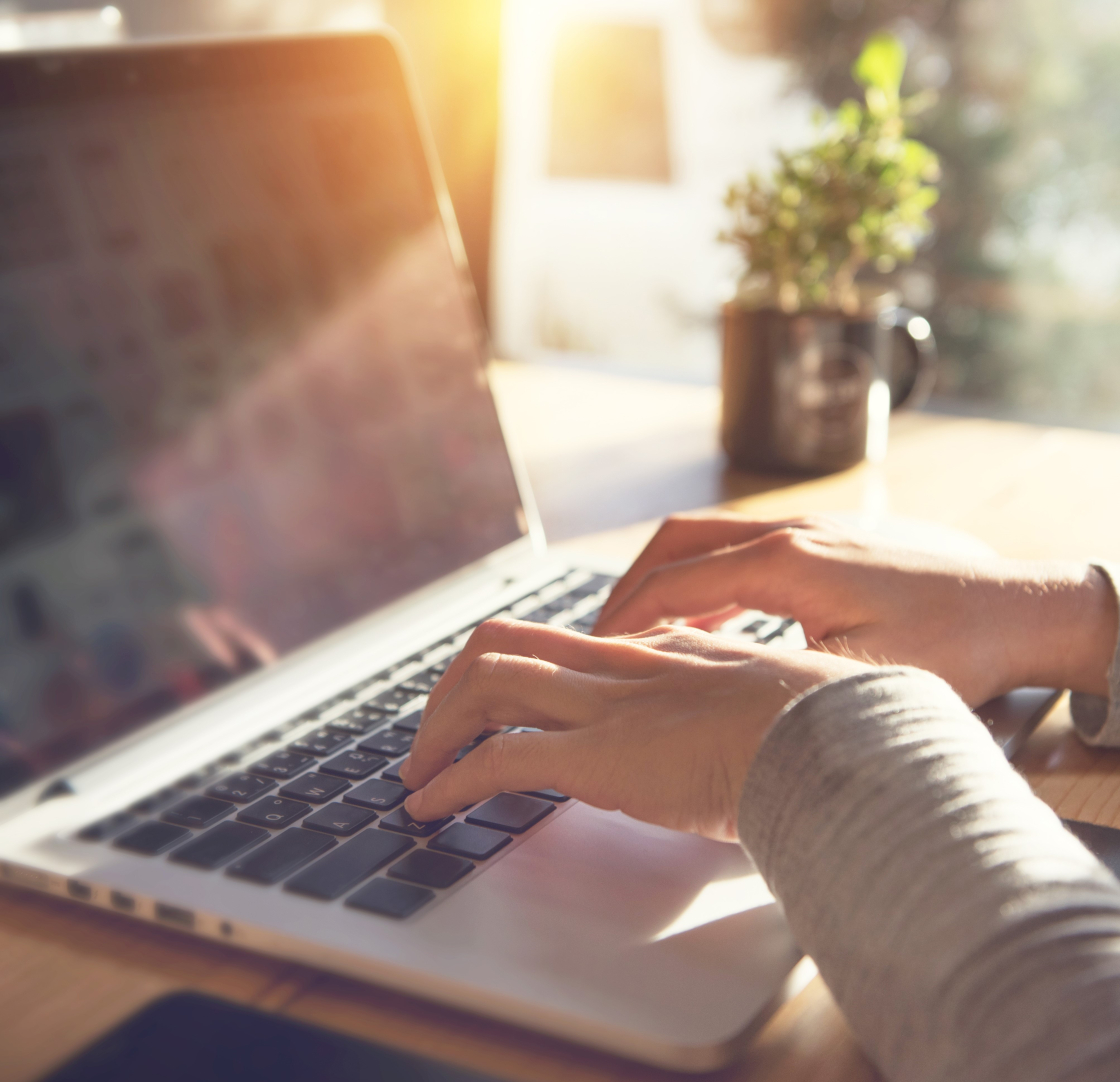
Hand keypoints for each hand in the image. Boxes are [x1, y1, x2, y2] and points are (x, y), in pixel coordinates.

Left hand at [399, 619, 865, 836]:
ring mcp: (605, 707)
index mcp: (659, 653)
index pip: (562, 646)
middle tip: (434, 730)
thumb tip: (726, 728)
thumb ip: (732, 705)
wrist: (837, 739)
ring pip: (487, 684)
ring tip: (417, 772)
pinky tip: (430, 807)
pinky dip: (452, 781)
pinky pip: (499, 761)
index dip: (515, 671)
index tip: (497, 704)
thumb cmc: (822, 729)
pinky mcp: (597, 756)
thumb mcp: (768, 702)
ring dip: (439, 728)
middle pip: (503, 644)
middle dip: (454, 686)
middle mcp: (620, 667)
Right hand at [595, 514, 1117, 704]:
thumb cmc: (954, 644)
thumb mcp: (856, 677)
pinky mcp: (826, 539)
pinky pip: (741, 549)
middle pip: (676, 541)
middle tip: (601, 633)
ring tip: (641, 629)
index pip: (675, 582)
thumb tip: (704, 690)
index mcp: (787, 563)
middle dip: (628, 585)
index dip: (625, 618)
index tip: (594, 651)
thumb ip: (771, 676)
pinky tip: (708, 619)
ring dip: (667, 579)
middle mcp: (789, 533)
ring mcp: (808, 529)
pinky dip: (708, 580)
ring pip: (707, 539)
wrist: (1020, 606)